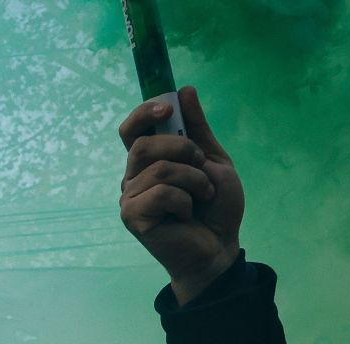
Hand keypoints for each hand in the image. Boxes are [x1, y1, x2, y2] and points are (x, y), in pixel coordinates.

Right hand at [118, 86, 243, 305]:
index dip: (143, 113)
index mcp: (148, 162)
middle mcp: (132, 178)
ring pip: (158, 169)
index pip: (131, 130)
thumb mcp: (213, 160)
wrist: (220, 246)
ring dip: (194, 180)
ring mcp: (129, 199)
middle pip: (143, 145)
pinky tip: (187, 216)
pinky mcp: (133, 218)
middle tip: (201, 166)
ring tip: (203, 196)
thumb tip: (185, 90)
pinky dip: (185, 201)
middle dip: (182, 148)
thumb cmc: (216, 208)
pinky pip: (160, 193)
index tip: (167, 106)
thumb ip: (197, 129)